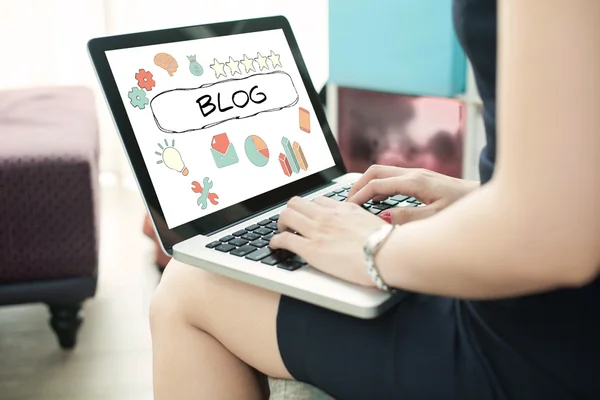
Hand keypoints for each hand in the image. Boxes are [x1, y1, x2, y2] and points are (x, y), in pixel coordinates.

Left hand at [270, 196, 386, 286]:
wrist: (388, 253)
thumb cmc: (387, 244)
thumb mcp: (373, 224)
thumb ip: (360, 222)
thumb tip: (362, 228)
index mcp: (343, 209)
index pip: (318, 200)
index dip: (310, 209)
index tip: (308, 216)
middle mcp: (327, 216)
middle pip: (297, 203)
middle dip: (291, 212)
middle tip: (290, 223)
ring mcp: (318, 231)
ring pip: (286, 215)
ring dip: (281, 223)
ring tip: (282, 232)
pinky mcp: (311, 249)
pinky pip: (284, 239)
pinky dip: (276, 242)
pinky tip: (276, 246)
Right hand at [347, 165, 478, 224]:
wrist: (486, 196)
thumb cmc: (465, 208)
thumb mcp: (436, 217)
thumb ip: (408, 217)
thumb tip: (382, 216)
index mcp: (415, 182)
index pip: (376, 185)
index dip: (359, 196)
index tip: (347, 208)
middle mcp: (414, 174)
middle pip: (375, 171)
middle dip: (357, 185)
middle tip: (346, 202)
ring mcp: (418, 174)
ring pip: (383, 172)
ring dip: (367, 184)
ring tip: (356, 201)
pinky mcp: (422, 178)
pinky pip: (392, 177)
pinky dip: (378, 186)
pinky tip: (377, 200)